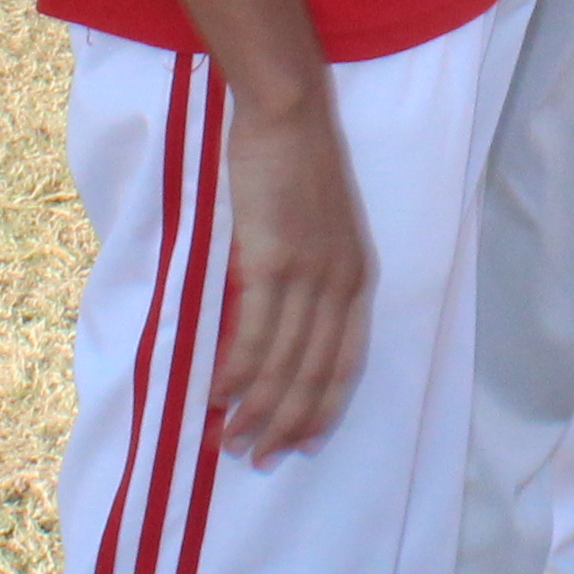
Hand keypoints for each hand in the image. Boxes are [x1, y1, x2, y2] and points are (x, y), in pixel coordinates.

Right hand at [210, 90, 375, 461]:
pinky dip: (236, 372)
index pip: (346, 363)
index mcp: (356, 278)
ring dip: (256, 410)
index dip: (323, 409)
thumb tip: (269, 328)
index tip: (301, 445)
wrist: (288, 115)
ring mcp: (309, 274)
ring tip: (228, 441)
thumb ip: (303, 278)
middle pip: (315, 375)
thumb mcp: (314, 231)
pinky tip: (217, 395)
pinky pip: (255, 333)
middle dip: (286, 425)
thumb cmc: (295, 167)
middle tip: (255, 458)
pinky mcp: (274, 261)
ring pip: (284, 364)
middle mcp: (340, 284)